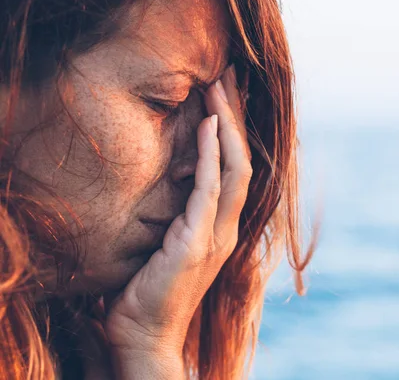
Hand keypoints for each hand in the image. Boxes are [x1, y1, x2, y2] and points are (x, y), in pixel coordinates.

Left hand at [101, 66, 250, 378]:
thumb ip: (180, 215)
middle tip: (230, 74)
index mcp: (221, 228)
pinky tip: (208, 125)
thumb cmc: (148, 291)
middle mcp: (226, 228)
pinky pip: (209, 188)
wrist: (143, 335)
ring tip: (220, 86)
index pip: (237, 170)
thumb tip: (173, 180)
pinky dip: (211, 154)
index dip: (235, 131)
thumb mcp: (168, 245)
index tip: (226, 95)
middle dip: (237, 116)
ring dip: (228, 125)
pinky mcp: (197, 241)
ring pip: (234, 169)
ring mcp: (216, 235)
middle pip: (243, 160)